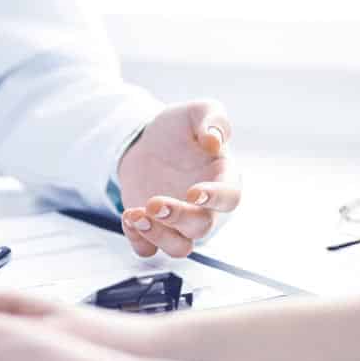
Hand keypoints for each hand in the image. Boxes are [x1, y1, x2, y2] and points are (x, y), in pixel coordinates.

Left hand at [116, 101, 240, 257]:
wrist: (146, 143)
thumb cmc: (179, 129)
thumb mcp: (197, 111)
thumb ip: (213, 119)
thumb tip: (215, 140)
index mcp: (222, 178)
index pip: (230, 197)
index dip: (215, 199)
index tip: (195, 193)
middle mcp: (205, 208)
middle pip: (201, 227)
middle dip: (177, 218)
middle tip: (154, 202)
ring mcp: (179, 223)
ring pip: (179, 248)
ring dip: (158, 236)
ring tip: (135, 215)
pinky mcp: (155, 230)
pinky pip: (149, 250)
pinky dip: (138, 241)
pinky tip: (128, 217)